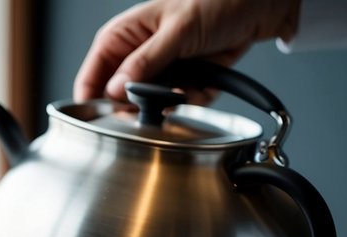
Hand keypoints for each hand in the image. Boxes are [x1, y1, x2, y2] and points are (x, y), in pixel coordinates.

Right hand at [75, 0, 301, 100]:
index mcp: (120, 38)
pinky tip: (205, 82)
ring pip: (150, 109)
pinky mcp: (178, 84)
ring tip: (192, 83)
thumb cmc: (215, 2)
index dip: (96, 102)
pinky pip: (177, 107)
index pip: (90, 79)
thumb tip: (114, 90)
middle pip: (119, 101)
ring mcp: (156, 73)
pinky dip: (194, 99)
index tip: (113, 115)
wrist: (256, 7)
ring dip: (174, 102)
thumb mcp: (177, 31)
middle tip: (165, 94)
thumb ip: (144, 63)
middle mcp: (133, 58)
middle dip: (145, 104)